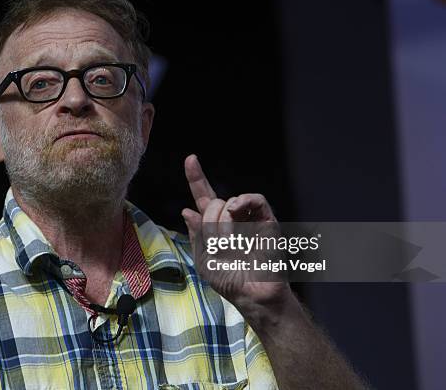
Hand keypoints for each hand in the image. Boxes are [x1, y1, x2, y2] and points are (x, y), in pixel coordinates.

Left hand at [181, 154, 290, 309]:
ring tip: (229, 242)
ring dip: (223, 222)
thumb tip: (187, 210)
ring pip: (230, 202)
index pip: (204, 197)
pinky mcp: (266, 220)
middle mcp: (232, 218)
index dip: (196, 178)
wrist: (252, 294)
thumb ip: (197, 234)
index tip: (190, 159)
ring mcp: (249, 218)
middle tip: (218, 244)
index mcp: (215, 226)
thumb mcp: (204, 260)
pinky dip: (243, 202)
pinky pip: (256, 200)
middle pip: (213, 204)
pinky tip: (236, 211)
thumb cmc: (229, 280)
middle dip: (210, 223)